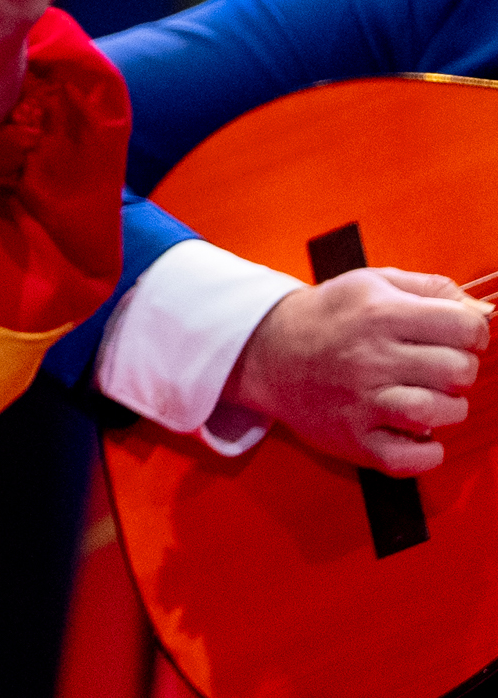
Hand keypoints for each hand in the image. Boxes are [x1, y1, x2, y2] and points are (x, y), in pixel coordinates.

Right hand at [220, 267, 488, 474]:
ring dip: (448, 409)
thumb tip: (483, 312)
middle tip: (440, 369)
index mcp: (379, 313)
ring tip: (432, 400)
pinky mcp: (352, 437)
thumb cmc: (327, 317)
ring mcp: (360, 401)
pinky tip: (421, 435)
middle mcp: (370, 357)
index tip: (459, 339)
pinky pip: (408, 459)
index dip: (472, 334)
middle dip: (460, 370)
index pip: (465, 327)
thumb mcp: (371, 283)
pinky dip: (427, 453)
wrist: (266, 350)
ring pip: (438, 412)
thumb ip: (431, 289)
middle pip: (458, 370)